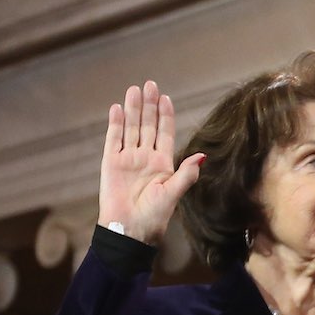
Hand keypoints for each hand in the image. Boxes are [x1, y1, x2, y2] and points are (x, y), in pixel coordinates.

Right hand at [98, 81, 203, 244]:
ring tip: (135, 90)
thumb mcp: (173, 194)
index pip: (165, 133)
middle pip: (148, 126)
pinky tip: (118, 108)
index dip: (165, 116)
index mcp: (163, 164)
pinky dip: (116, 124)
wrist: (129, 231)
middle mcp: (146, 158)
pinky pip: (113, 139)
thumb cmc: (154, 217)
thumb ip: (186, 174)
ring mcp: (128, 159)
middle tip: (150, 84)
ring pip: (131, 128)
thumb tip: (202, 156)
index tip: (166, 98)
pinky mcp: (111, 164)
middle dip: (149, 105)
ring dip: (133, 110)